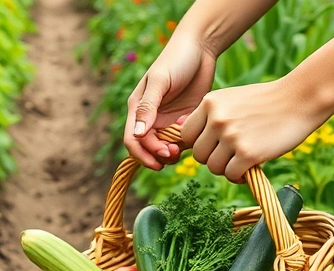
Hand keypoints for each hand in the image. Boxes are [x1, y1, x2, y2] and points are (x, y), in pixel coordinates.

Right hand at [125, 36, 215, 169]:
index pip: (133, 140)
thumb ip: (148, 107)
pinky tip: (195, 129)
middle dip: (159, 156)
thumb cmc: (176, 59)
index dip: (143, 154)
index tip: (159, 160)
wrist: (200, 47)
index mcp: (138, 109)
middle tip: (175, 154)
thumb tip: (137, 134)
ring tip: (184, 147)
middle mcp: (150, 118)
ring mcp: (168, 120)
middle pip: (148, 148)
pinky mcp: (184, 119)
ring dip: (173, 152)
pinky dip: (188, 141)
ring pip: (166, 148)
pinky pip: (183, 139)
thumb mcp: (160, 81)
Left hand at [180, 78, 328, 181]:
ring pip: (213, 167)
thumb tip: (183, 135)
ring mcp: (231, 136)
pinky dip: (239, 176)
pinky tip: (250, 168)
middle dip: (213, 158)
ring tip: (242, 160)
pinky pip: (231, 175)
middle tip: (232, 155)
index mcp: (210, 103)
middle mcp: (217, 119)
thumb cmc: (266, 101)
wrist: (301, 98)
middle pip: (199, 154)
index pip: (186, 135)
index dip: (200, 144)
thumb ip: (210, 116)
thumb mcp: (232, 99)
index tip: (215, 145)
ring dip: (227, 168)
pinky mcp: (248, 152)